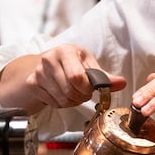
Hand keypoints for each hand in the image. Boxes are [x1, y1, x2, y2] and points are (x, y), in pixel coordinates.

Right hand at [0, 44, 125, 109]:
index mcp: (65, 51)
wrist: (44, 64)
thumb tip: (122, 83)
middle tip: (83, 92)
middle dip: (81, 96)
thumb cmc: (70, 63)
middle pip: (70, 90)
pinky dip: (61, 103)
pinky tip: (62, 94)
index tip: (90, 88)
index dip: (86, 88)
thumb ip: (104, 76)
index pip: (77, 77)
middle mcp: (49, 59)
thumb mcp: (88, 64)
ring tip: (73, 93)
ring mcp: (38, 72)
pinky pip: (53, 103)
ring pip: (62, 99)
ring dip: (73, 101)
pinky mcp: (32, 84)